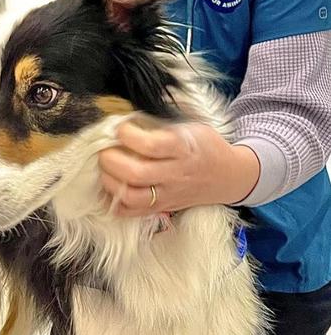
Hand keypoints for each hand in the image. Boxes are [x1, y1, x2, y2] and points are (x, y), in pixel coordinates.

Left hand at [98, 120, 260, 216]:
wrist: (227, 175)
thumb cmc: (203, 145)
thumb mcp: (188, 126)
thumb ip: (158, 125)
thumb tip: (122, 121)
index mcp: (183, 149)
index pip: (150, 146)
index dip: (127, 135)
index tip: (119, 127)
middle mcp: (176, 174)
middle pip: (136, 174)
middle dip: (111, 160)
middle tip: (105, 150)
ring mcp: (169, 195)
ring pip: (131, 197)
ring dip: (110, 182)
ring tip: (107, 168)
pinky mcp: (163, 209)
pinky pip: (133, 213)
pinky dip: (114, 203)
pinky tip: (111, 188)